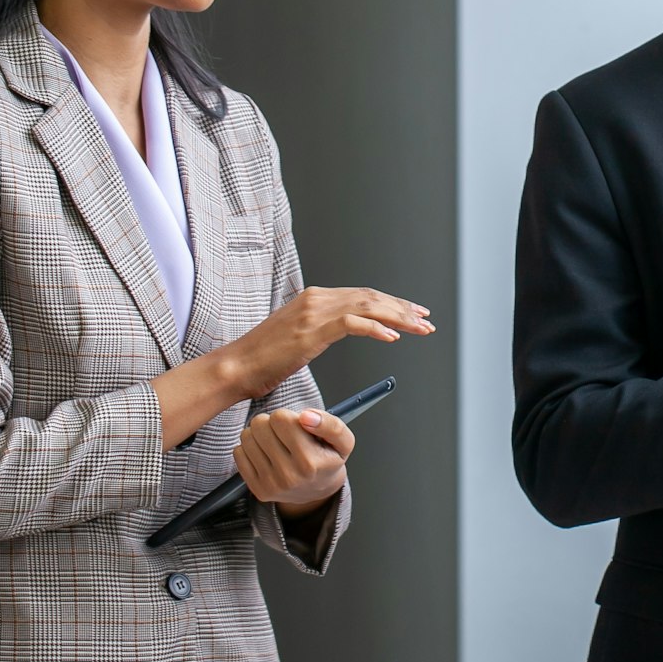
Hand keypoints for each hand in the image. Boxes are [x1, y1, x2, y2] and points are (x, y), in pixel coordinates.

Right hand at [221, 286, 432, 399]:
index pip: (363, 295)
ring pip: (367, 307)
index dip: (392, 303)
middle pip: (370, 297)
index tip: (413, 313)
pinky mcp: (311, 330)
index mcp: (315, 298)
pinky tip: (393, 337)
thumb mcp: (299, 337)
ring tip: (419, 328)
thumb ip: (322, 328)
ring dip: (398, 317)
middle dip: (402, 308)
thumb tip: (343, 329)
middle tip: (426, 319)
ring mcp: (313, 312)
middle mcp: (317, 299)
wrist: (237, 366)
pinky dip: (376, 328)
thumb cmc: (265, 359)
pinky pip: (353, 324)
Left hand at [234, 406, 354, 516]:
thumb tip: (306, 416)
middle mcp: (288, 476)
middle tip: (283, 433)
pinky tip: (265, 454)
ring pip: (246, 437)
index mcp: (310, 462)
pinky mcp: (256, 488)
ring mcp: (270, 484)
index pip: (280, 418)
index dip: (287, 416)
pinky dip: (250, 449)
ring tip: (274, 442)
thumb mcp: (343, 441)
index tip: (295, 425)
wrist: (317, 491)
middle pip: (259, 425)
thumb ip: (331, 424)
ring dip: (259, 434)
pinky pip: (238, 453)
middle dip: (271, 423)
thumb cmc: (328, 460)